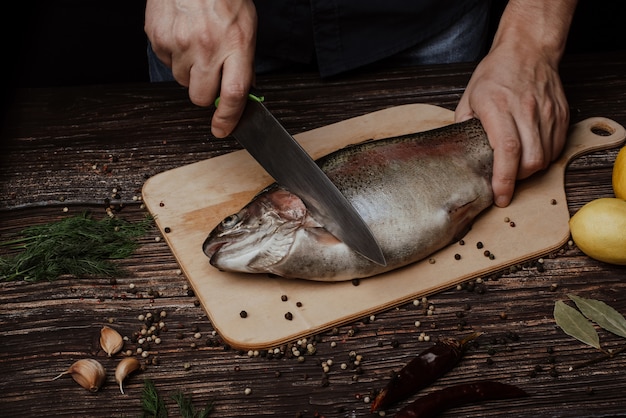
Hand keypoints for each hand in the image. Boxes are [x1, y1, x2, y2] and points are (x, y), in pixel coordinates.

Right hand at [145, 0, 256, 137]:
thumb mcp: (246, 28)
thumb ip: (244, 63)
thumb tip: (242, 95)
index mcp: (235, 44)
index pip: (233, 94)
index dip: (228, 118)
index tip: (222, 130)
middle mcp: (207, 46)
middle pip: (201, 97)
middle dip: (206, 94)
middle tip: (210, 74)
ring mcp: (179, 42)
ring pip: (182, 81)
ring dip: (190, 71)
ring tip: (196, 44)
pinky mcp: (158, 37)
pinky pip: (166, 62)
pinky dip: (174, 55)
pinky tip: (182, 34)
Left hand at [455, 0, 575, 206]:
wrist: (528, 49)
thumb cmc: (496, 73)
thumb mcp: (469, 98)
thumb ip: (463, 127)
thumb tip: (460, 153)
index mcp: (498, 108)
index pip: (506, 150)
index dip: (504, 179)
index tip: (500, 197)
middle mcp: (525, 111)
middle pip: (531, 159)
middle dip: (519, 179)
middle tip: (506, 181)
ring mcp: (546, 112)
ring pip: (546, 157)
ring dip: (531, 169)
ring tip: (517, 165)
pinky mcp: (561, 114)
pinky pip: (556, 147)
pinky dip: (545, 157)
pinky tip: (531, 152)